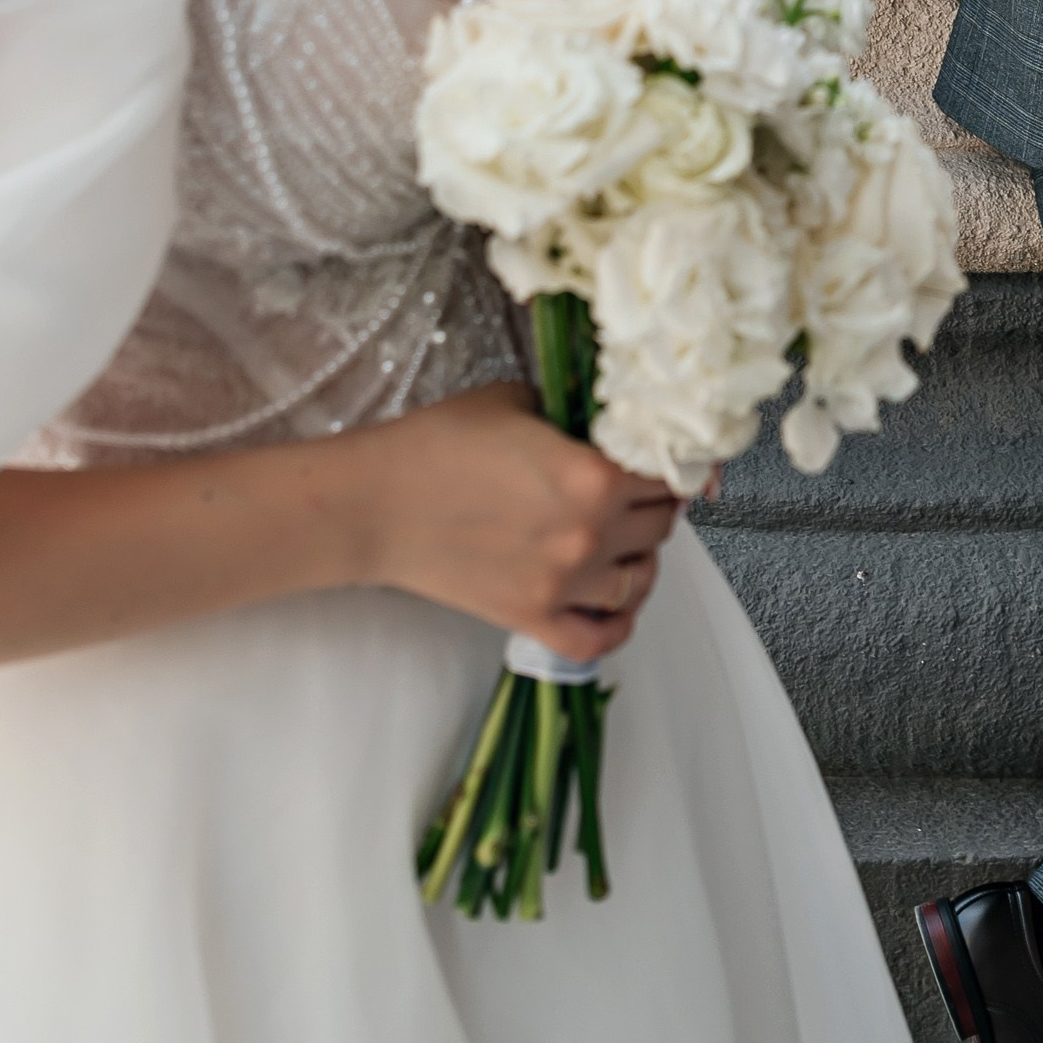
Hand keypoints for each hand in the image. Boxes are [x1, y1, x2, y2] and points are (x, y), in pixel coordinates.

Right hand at [357, 383, 683, 660]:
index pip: (666, 474)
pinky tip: (612, 603)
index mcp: (594, 475)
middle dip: (652, 507)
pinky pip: (599, 640)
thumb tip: (604, 427)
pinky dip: (617, 625)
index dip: (665, 463)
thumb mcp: (518, 401)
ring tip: (622, 543)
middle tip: (634, 495)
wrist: (376, 503)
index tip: (656, 461)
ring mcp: (563, 583)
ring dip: (639, 560)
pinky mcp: (531, 618)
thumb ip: (573, 417)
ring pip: (639, 582)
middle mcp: (590, 534)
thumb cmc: (438, 442)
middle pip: (660, 527)